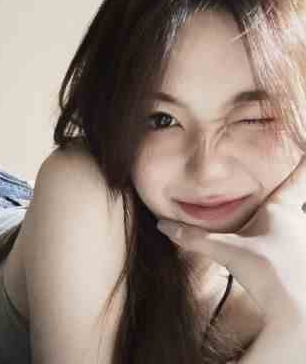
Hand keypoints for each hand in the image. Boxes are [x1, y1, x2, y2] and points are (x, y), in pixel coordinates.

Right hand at [157, 154, 305, 325]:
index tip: (305, 142)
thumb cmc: (269, 274)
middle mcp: (294, 222)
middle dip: (291, 186)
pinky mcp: (298, 260)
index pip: (297, 178)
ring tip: (270, 219)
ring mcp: (299, 241)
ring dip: (285, 217)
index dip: (300, 160)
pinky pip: (291, 239)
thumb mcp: (228, 252)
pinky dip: (282, 237)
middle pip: (295, 197)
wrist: (296, 312)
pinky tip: (270, 247)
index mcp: (279, 212)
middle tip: (292, 168)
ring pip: (293, 221)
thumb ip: (194, 238)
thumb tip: (163, 225)